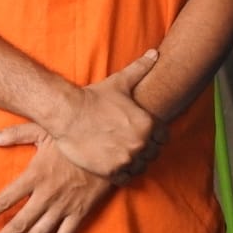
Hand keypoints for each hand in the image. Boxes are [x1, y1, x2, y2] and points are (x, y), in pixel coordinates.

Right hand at [0, 49, 159, 179]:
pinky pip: (125, 179)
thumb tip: (155, 53)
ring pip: (140, 167)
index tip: (144, 134)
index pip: (163, 137)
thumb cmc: (95, 97)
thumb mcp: (121, 82)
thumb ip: (141, 68)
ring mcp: (126, 159)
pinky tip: (114, 165)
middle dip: (146, 150)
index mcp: (148, 124)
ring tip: (124, 156)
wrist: (68, 114)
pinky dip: (122, 174)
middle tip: (132, 146)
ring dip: (135, 163)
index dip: (155, 136)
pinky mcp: (110, 171)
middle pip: (153, 153)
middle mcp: (140, 143)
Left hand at [0, 129, 115, 232]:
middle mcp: (47, 195)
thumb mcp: (44, 129)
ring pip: (40, 232)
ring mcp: (65, 206)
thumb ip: (15, 134)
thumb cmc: (75, 136)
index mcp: (36, 175)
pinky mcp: (81, 211)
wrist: (110, 146)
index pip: (6, 198)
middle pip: (21, 221)